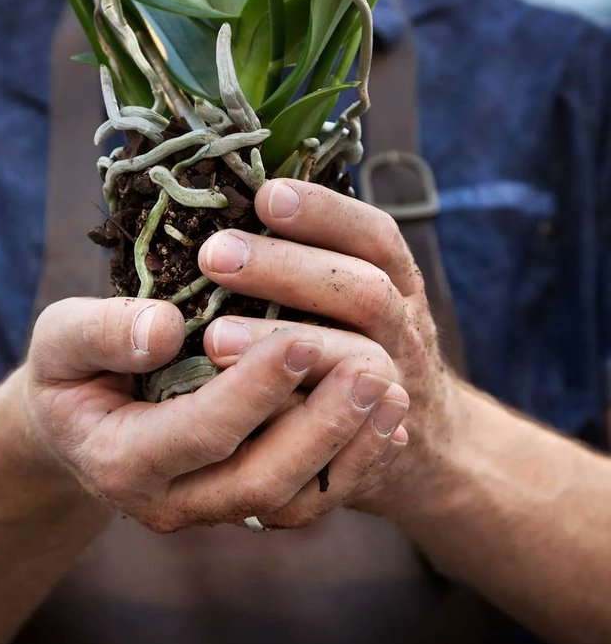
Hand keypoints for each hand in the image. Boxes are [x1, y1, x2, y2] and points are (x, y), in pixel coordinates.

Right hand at [24, 290, 407, 532]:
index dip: (255, 390)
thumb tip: (162, 329)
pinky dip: (353, 464)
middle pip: (258, 480)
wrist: (77, 423)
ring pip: (291, 500)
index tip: (304, 338)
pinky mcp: (243, 505)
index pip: (201, 431)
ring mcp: (211, 510)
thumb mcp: (60, 340)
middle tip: (371, 367)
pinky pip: (307, 499)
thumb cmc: (71, 370)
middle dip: (320, 425)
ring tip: (392, 388)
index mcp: (121, 459)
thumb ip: (100, 333)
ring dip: (347, 447)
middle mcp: (170, 501)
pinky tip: (388, 420)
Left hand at [198, 177, 461, 523]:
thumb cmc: (360, 345)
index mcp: (397, 282)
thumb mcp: (355, 293)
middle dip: (289, 269)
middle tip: (215, 254)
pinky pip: (340, 437)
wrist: (430, 449)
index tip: (265, 194)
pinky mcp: (372, 449)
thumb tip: (234, 195)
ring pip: (356, 364)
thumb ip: (310, 257)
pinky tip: (236, 408)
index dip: (324, 212)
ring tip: (213, 337)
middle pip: (364, 292)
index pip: (373, 236)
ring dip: (285, 347)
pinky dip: (293, 421)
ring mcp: (394, 390)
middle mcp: (403, 330)